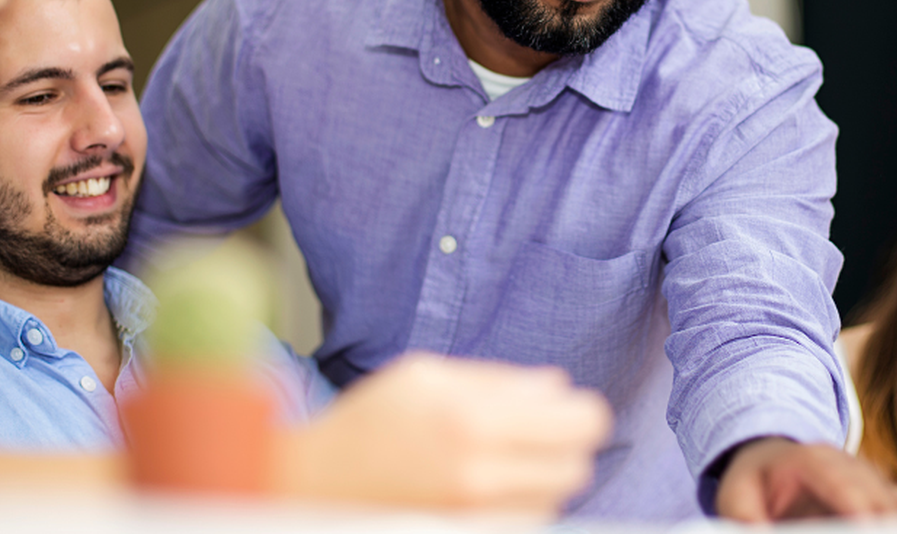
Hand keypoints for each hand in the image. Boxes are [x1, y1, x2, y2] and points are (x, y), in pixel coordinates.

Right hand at [277, 352, 610, 514]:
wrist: (313, 487)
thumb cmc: (367, 424)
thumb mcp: (426, 376)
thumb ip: (500, 379)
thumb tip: (558, 387)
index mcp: (474, 418)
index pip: (582, 422)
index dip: (581, 413)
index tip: (565, 411)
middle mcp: (481, 474)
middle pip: (578, 467)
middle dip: (564, 448)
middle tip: (533, 438)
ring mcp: (476, 518)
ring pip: (555, 500)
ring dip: (540, 480)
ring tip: (497, 464)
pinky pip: (526, 524)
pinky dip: (518, 508)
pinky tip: (484, 492)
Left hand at [714, 437, 896, 520]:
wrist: (774, 460)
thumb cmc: (755, 482)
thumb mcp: (735, 494)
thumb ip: (744, 519)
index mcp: (816, 461)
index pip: (845, 486)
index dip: (864, 510)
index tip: (872, 529)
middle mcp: (856, 469)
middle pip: (887, 503)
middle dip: (894, 527)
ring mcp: (879, 485)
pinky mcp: (894, 503)